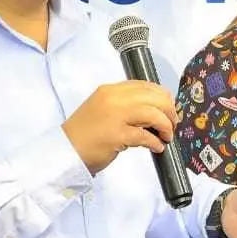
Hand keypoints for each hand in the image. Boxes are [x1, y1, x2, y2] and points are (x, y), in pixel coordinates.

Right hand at [62, 81, 176, 174]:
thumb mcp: (104, 109)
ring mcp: (115, 116)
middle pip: (155, 97)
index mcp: (111, 90)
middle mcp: (113, 98)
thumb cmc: (85, 134)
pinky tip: (156, 148)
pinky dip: (156, 142)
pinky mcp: (117, 135)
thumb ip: (125, 104)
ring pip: (154, 114)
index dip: (163, 97)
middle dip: (169, 111)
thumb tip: (155, 109)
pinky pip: (146, 136)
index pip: (146, 86)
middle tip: (172, 124)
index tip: (169, 109)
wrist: (64, 151)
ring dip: (166, 126)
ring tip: (166, 137)